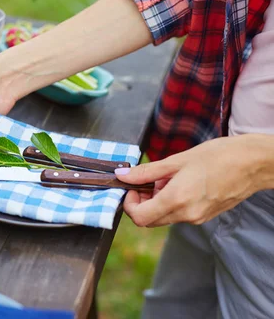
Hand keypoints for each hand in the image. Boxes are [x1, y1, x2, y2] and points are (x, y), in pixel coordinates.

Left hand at [116, 135, 273, 226]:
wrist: (253, 163)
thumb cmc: (217, 156)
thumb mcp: (176, 160)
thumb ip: (146, 172)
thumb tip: (122, 176)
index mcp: (177, 200)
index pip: (139, 217)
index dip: (129, 203)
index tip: (132, 186)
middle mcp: (186, 215)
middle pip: (149, 220)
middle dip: (141, 202)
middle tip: (147, 181)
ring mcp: (197, 218)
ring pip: (164, 217)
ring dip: (157, 202)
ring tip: (168, 178)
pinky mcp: (205, 216)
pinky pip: (179, 215)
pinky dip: (171, 202)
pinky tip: (180, 183)